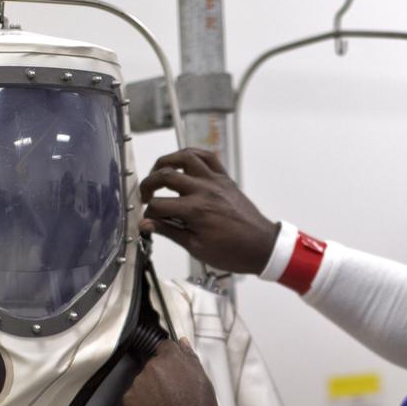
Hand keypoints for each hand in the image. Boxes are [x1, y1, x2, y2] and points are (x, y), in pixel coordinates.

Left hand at [123, 339, 219, 405]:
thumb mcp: (203, 380)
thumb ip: (190, 357)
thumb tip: (183, 342)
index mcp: (171, 358)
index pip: (165, 347)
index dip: (170, 358)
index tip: (174, 370)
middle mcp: (152, 366)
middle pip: (154, 365)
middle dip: (161, 375)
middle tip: (173, 393)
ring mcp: (139, 383)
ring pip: (144, 381)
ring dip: (151, 389)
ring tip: (164, 405)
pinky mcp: (129, 399)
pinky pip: (135, 396)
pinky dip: (142, 403)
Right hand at [139, 148, 279, 273]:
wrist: (261, 246)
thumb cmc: (233, 251)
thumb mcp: (196, 247)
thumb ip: (169, 231)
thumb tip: (147, 225)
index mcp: (196, 210)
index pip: (159, 205)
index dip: (148, 214)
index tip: (147, 221)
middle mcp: (204, 190)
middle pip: (165, 176)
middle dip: (148, 185)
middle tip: (145, 196)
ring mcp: (215, 181)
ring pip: (185, 157)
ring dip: (166, 161)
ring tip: (158, 173)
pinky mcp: (224, 178)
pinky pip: (207, 156)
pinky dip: (192, 154)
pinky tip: (182, 163)